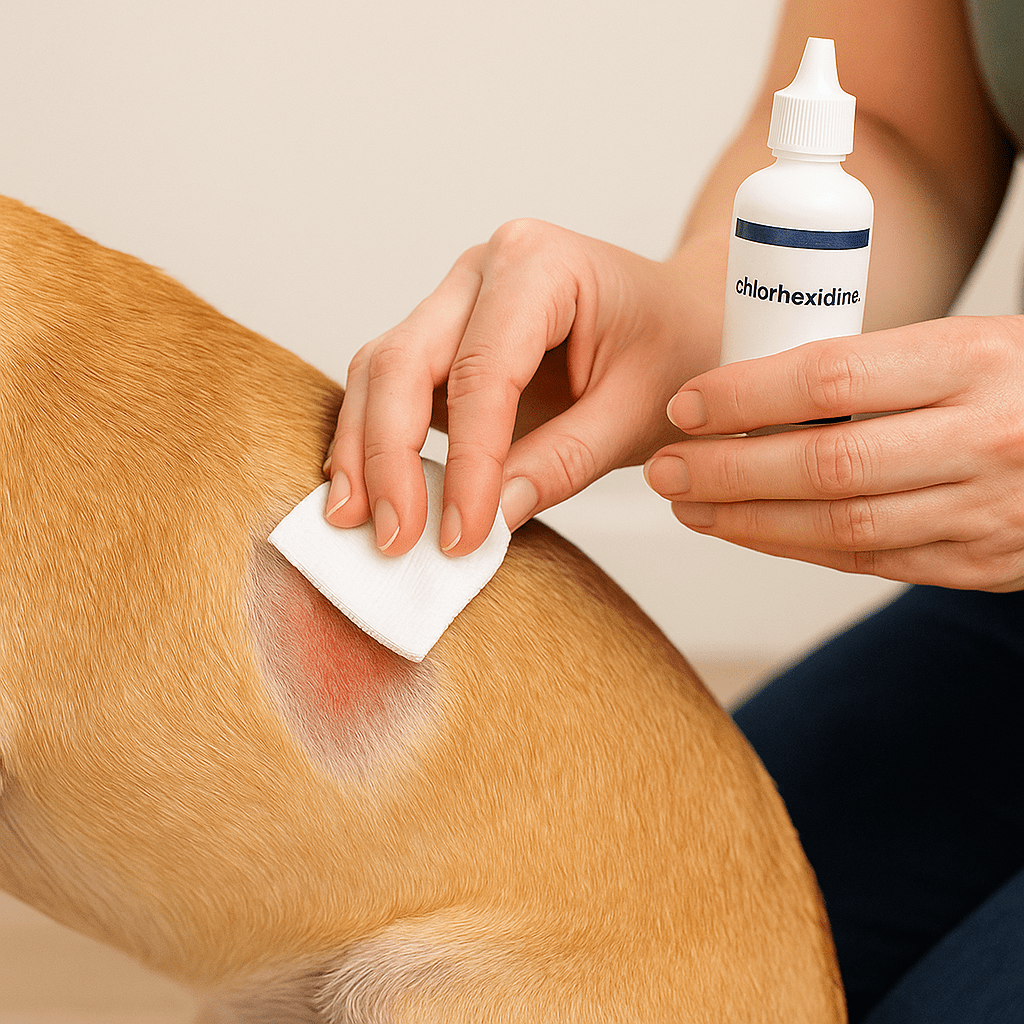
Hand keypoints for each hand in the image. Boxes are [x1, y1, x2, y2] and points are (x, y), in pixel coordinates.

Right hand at [325, 218, 720, 554]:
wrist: (683, 319)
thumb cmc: (673, 350)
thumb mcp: (638, 414)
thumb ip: (564, 462)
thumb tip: (487, 519)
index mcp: (541, 265)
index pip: (482, 372)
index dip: (466, 461)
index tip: (460, 535)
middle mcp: (483, 271)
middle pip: (403, 361)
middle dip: (388, 456)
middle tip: (392, 537)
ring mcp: (455, 300)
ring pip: (380, 371)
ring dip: (364, 450)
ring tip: (358, 521)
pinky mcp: (443, 339)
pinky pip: (390, 385)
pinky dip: (375, 441)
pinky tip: (370, 492)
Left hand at [644, 315, 1023, 591]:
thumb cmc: (1015, 383)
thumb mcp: (966, 346)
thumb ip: (878, 370)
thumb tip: (754, 392)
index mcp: (976, 359)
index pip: (833, 376)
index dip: (746, 395)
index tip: (688, 404)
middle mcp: (984, 438)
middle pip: (826, 463)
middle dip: (728, 470)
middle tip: (664, 467)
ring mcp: (985, 510)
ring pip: (840, 524)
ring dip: (748, 520)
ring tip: (689, 504)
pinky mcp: (980, 562)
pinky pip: (868, 559)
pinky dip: (795, 546)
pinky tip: (746, 531)